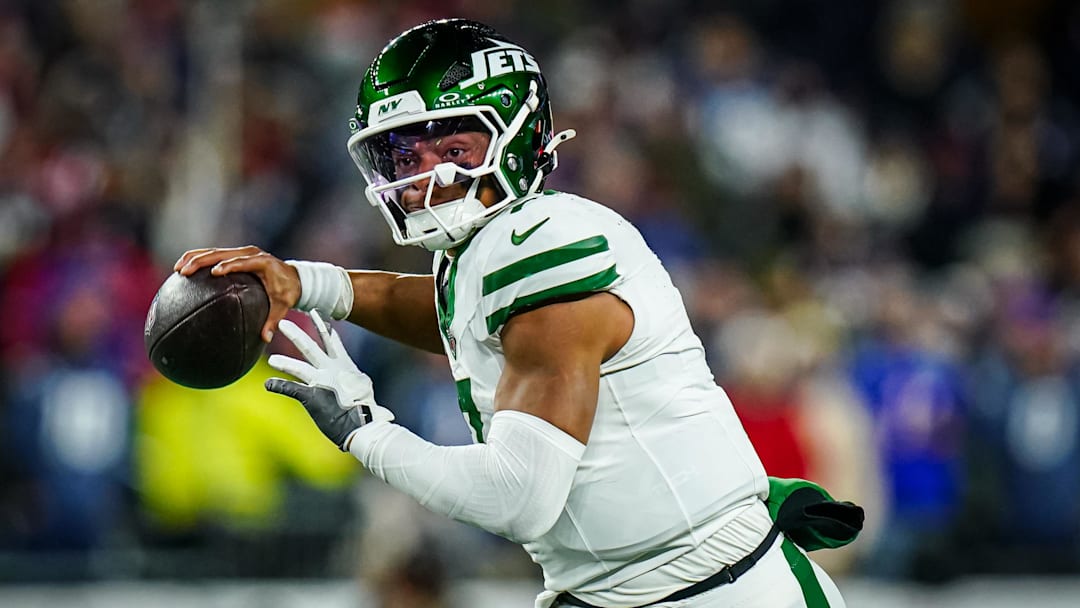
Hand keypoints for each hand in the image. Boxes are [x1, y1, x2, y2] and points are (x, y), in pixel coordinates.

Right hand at [174, 245, 300, 341]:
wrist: (294, 277)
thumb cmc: (287, 291)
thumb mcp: (283, 306)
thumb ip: (274, 320)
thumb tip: (266, 338)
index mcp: (263, 262)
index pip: (243, 262)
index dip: (229, 265)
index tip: (215, 273)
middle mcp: (250, 253)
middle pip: (222, 253)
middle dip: (201, 260)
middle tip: (185, 271)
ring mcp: (242, 252)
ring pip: (214, 251)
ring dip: (194, 257)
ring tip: (178, 269)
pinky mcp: (235, 254)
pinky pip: (214, 254)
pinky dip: (198, 258)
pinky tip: (182, 268)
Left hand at [265, 311, 392, 449]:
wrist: (364, 424)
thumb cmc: (368, 415)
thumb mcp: (370, 400)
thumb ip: (367, 394)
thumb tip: (386, 415)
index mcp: (346, 368)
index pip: (334, 344)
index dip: (326, 330)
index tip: (319, 316)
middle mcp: (332, 371)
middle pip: (312, 347)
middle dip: (298, 334)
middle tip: (284, 323)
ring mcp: (321, 383)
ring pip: (299, 367)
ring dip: (285, 362)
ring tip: (271, 358)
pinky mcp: (312, 397)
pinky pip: (291, 389)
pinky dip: (279, 386)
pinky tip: (268, 383)